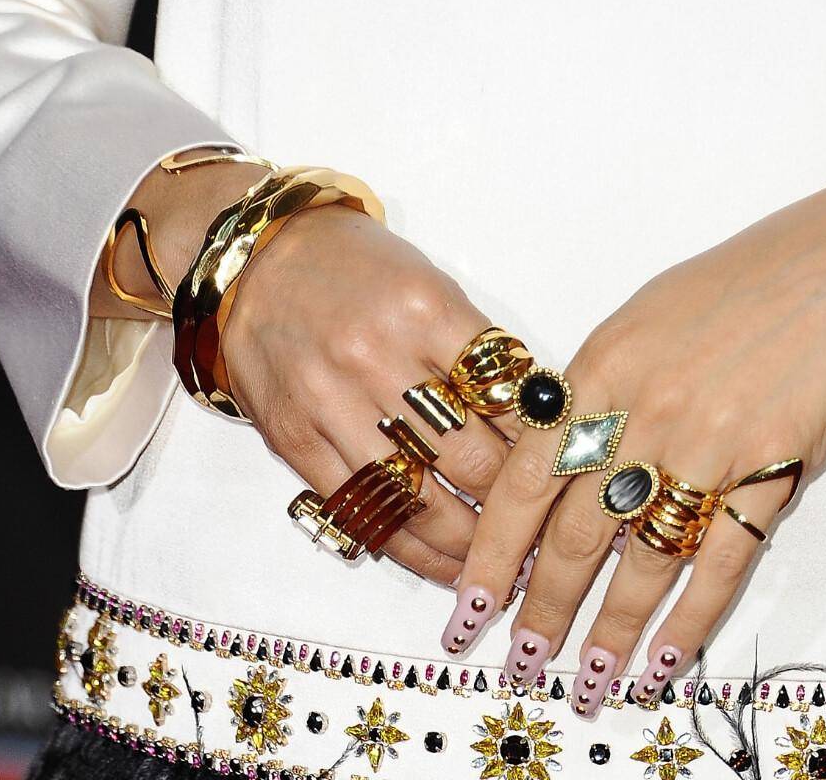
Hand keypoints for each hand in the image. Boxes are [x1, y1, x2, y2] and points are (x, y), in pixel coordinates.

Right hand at [97, 153, 524, 584]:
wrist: (259, 258)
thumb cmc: (358, 269)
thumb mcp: (432, 287)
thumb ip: (479, 355)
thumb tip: (538, 422)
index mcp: (426, 311)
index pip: (507, 400)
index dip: (544, 450)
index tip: (567, 480)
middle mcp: (377, 358)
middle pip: (470, 459)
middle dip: (515, 509)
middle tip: (543, 534)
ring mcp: (330, 403)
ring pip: (417, 498)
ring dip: (468, 545)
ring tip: (500, 567)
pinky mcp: (294, 439)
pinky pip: (361, 510)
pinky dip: (408, 548)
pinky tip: (442, 564)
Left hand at [444, 173, 825, 714]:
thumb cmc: (739, 285)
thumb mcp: (640, 319)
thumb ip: (593, 390)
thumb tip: (552, 460)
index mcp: (600, 370)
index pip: (523, 482)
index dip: (491, 555)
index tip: (469, 607)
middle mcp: (644, 413)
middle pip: (574, 534)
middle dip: (541, 610)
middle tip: (521, 663)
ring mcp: (710, 445)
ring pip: (643, 560)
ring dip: (611, 631)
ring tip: (588, 682)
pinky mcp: (774, 470)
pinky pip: (722, 562)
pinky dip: (691, 618)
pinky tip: (666, 659)